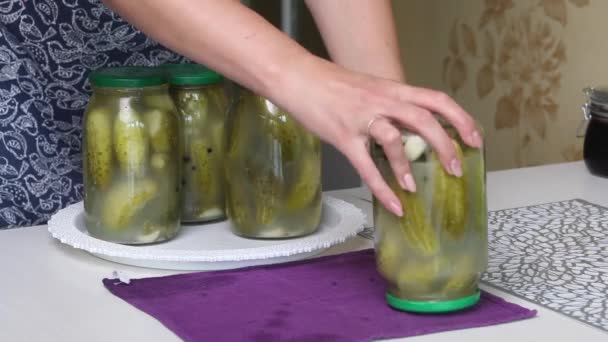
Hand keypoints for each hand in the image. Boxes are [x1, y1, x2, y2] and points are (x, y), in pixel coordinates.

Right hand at [268, 56, 482, 216]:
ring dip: (409, 166)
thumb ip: (392, 105)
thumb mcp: (371, 88)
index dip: (460, 119)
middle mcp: (382, 101)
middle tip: (456, 169)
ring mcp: (362, 119)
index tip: (475, 139)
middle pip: (424, 120)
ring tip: (416, 187)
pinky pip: (366, 166)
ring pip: (394, 140)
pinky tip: (394, 204)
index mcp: (393, 89)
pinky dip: (382, 189)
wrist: (300, 78)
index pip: (436, 100)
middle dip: (445, 146)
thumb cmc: (333, 84)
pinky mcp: (343, 137)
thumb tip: (411, 127)